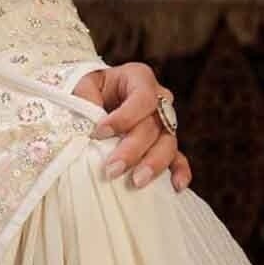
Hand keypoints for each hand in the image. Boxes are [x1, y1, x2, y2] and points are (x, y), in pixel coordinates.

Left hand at [72, 62, 192, 193]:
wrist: (95, 96)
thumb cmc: (89, 89)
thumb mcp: (83, 85)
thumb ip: (85, 98)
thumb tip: (89, 123)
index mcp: (139, 78)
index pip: (143, 98)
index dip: (124, 117)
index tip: (99, 132)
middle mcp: (158, 99)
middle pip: (154, 125)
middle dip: (132, 149)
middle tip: (111, 169)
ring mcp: (165, 123)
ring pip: (168, 144)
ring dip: (153, 164)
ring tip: (137, 182)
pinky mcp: (165, 144)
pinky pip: (178, 158)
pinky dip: (179, 171)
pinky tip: (176, 186)